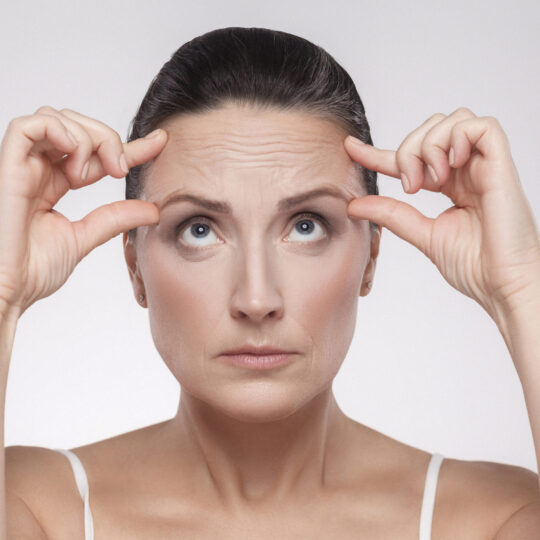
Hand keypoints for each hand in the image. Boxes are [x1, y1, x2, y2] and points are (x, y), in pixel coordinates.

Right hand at [0, 106, 166, 317]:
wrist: (7, 292)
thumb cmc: (30, 270)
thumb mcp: (84, 237)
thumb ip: (115, 219)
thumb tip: (151, 209)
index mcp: (53, 183)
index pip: (95, 152)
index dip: (129, 144)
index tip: (160, 143)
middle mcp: (37, 169)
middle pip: (76, 126)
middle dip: (107, 139)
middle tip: (120, 169)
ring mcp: (21, 166)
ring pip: (55, 118)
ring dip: (86, 138)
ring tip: (89, 173)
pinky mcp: (7, 168)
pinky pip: (27, 127)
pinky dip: (59, 130)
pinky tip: (74, 156)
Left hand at [344, 107, 539, 321]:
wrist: (502, 286)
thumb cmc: (475, 267)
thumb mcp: (422, 235)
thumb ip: (391, 215)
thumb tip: (354, 204)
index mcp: (451, 186)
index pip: (410, 157)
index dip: (378, 151)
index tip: (350, 147)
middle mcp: (467, 171)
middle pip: (429, 130)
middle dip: (407, 151)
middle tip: (410, 187)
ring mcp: (484, 167)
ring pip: (452, 121)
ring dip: (430, 146)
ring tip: (432, 181)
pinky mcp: (502, 166)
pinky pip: (481, 127)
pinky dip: (458, 138)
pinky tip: (451, 166)